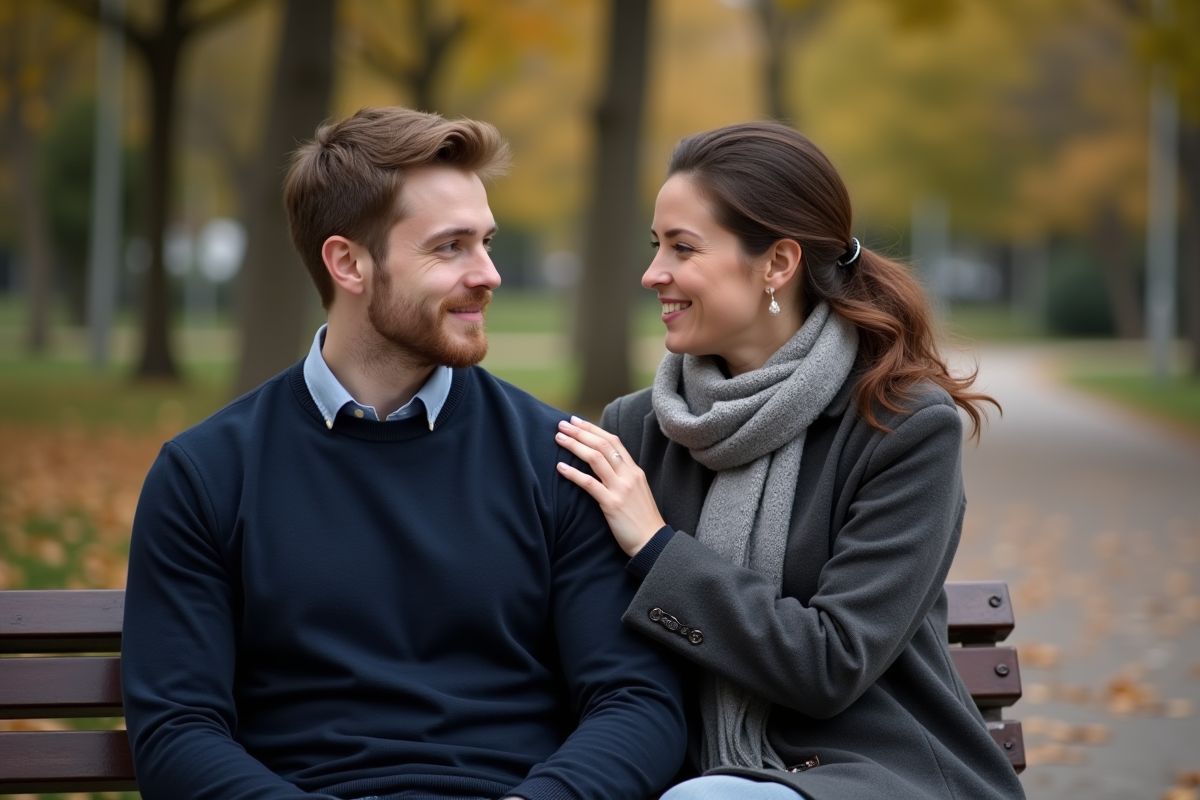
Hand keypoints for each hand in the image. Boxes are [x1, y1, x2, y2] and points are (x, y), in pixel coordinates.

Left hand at [555, 416, 666, 557]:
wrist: (653, 542)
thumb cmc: (642, 519)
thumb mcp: (637, 491)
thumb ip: (622, 477)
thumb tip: (603, 465)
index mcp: (634, 471)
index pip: (613, 441)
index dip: (594, 429)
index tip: (577, 422)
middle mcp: (629, 475)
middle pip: (602, 445)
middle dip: (581, 432)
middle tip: (562, 424)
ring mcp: (621, 488)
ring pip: (595, 458)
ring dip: (575, 445)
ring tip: (559, 438)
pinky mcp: (612, 504)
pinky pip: (589, 484)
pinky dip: (573, 473)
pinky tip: (560, 467)